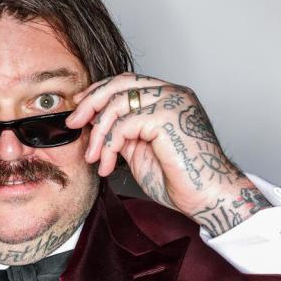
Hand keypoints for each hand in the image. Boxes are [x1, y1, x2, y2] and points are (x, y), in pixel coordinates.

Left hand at [66, 72, 271, 235]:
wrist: (207, 197)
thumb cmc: (180, 179)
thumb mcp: (140, 150)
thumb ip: (123, 132)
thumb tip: (96, 125)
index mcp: (169, 97)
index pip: (127, 82)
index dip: (99, 92)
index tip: (79, 109)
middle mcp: (173, 93)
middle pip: (120, 83)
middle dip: (90, 103)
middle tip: (73, 124)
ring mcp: (172, 102)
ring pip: (118, 103)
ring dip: (98, 133)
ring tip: (95, 158)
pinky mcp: (167, 117)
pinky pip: (124, 124)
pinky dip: (109, 145)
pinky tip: (109, 165)